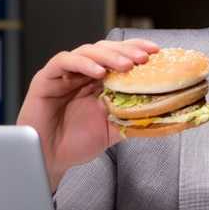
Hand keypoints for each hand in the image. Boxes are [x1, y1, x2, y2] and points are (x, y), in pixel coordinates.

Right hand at [17, 38, 159, 192]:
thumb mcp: (112, 129)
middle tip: (144, 58)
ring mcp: (64, 74)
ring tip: (126, 65)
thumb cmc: (75, 144)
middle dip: (127, 51)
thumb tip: (162, 113)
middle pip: (106, 50)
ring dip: (109, 56)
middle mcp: (82, 74)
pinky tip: (98, 73)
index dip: (137, 50)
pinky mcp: (46, 78)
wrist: (49, 160)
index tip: (157, 52)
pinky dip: (83, 64)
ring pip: (88, 52)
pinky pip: (64, 62)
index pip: (119, 56)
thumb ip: (132, 118)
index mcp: (98, 82)